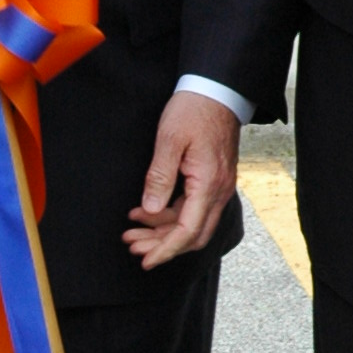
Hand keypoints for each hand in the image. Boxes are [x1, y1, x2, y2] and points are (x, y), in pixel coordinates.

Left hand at [123, 95, 241, 269]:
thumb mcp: (169, 141)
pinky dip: (170, 216)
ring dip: (163, 232)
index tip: (146, 261)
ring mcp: (218, 187)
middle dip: (162, 246)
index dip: (165, 250)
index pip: (187, 231)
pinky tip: (146, 212)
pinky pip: (193, 209)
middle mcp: (219, 191)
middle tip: (132, 246)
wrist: (217, 90)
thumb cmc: (193, 110)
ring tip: (132, 232)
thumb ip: (159, 178)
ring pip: (192, 224)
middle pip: (192, 235)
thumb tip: (151, 211)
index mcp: (209, 184)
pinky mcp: (212, 181)